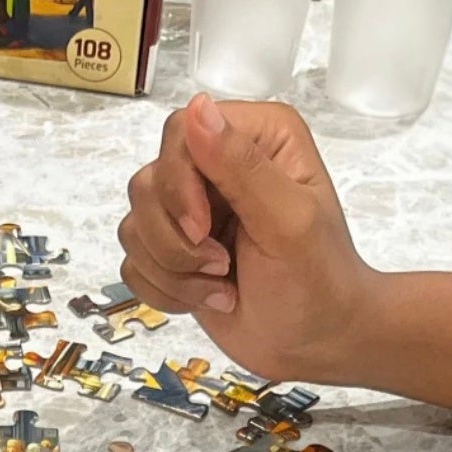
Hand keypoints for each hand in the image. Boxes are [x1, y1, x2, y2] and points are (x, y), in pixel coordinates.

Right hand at [118, 95, 376, 384]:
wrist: (315, 343)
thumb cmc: (318, 282)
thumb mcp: (288, 220)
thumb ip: (242, 165)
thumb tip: (197, 108)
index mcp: (255, 138)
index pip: (179, 134)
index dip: (179, 185)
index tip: (203, 230)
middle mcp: (218, 166)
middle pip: (148, 183)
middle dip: (175, 240)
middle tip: (220, 265)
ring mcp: (192, 211)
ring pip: (134, 227)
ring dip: (172, 270)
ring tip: (220, 286)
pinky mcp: (174, 253)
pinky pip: (133, 264)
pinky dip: (165, 291)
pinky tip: (207, 298)